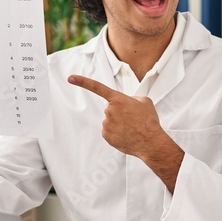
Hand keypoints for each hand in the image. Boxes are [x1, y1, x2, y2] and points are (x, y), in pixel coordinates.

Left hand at [68, 75, 184, 191]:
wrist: (151, 142)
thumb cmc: (149, 122)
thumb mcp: (145, 102)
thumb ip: (132, 98)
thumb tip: (127, 102)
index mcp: (118, 99)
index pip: (97, 87)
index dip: (82, 82)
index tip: (70, 78)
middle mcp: (109, 111)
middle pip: (110, 108)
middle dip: (120, 112)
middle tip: (133, 119)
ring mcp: (106, 124)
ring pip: (110, 120)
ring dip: (119, 123)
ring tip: (132, 128)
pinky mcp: (106, 136)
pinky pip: (109, 131)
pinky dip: (117, 133)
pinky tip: (127, 135)